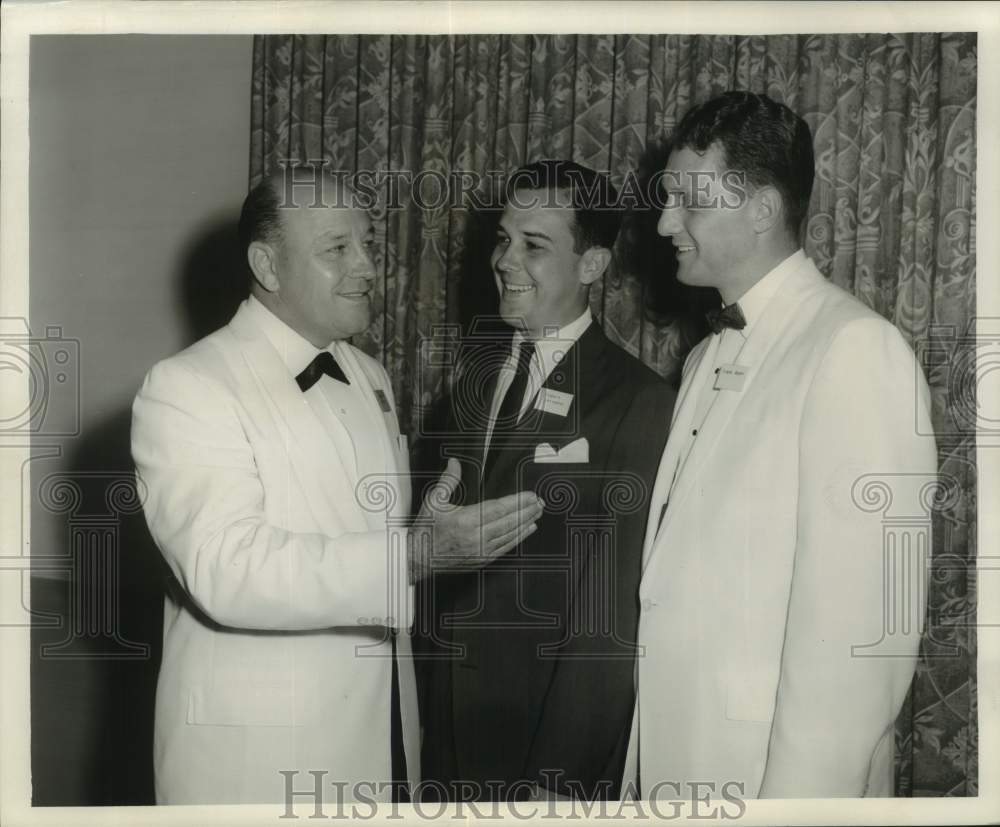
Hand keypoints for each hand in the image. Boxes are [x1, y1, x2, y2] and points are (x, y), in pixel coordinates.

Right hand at [407, 458, 543, 582]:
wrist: (418, 558)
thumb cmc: (426, 530)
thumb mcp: (434, 501)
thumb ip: (448, 481)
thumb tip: (455, 462)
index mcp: (465, 520)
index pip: (499, 509)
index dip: (518, 502)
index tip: (530, 495)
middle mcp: (476, 537)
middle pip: (509, 522)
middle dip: (527, 511)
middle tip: (541, 502)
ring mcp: (480, 550)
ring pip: (510, 535)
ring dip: (526, 523)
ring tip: (538, 513)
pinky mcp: (481, 560)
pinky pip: (505, 548)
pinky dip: (518, 538)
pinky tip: (527, 530)